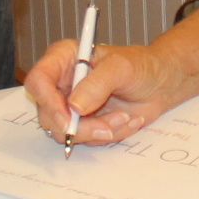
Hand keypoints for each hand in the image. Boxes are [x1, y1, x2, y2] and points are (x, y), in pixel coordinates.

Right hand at [23, 39, 192, 148]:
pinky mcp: (84, 123)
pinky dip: (108, 134)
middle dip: (80, 126)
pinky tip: (125, 120)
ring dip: (97, 131)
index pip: (38, 80)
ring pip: (66, 132)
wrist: (159, 84)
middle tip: (107, 128)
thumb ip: (98, 84)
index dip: (47, 101)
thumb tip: (75, 107)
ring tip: (124, 117)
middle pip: (48, 114)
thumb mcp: (122, 68)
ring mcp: (70, 106)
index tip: (68, 118)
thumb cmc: (141, 66)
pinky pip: (86, 140)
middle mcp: (61, 84)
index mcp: (63, 59)